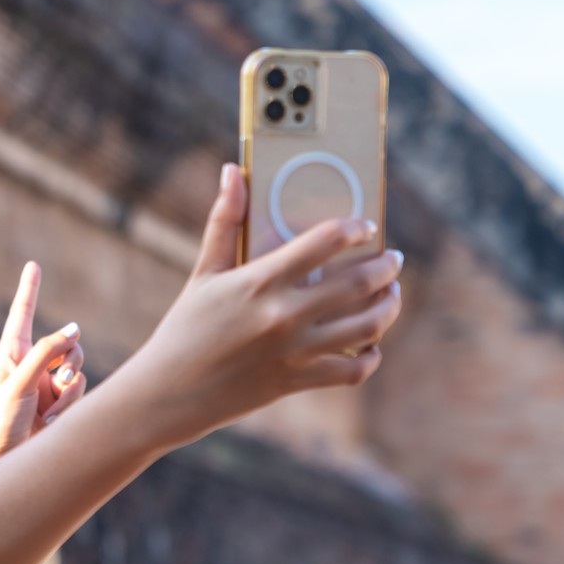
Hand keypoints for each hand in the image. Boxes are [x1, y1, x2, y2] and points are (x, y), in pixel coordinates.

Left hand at [0, 262, 86, 478]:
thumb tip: (73, 330)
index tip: (33, 265)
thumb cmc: (1, 424)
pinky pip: (79, 390)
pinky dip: (70, 404)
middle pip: (65, 342)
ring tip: (50, 409)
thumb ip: (46, 353)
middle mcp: (30, 365)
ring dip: (69, 387)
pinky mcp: (59, 403)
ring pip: (77, 367)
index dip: (30, 288)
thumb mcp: (20, 383)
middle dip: (69, 356)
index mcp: (10, 354)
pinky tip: (51, 421)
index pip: (22, 313)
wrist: (4, 464)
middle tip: (61, 375)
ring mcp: (46, 384)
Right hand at [111, 163, 402, 450]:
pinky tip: (372, 346)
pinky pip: (352, 371)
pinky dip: (370, 358)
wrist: (168, 393)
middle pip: (358, 283)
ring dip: (389, 308)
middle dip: (386, 267)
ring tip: (393, 295)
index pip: (324, 241)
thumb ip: (224, 220)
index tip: (365, 227)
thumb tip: (232, 171)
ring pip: (366, 328)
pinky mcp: (297, 381)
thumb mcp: (204, 272)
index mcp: (260, 280)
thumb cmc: (184, 328)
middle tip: (394, 260)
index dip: (354, 229)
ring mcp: (294, 351)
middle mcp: (283, 315)